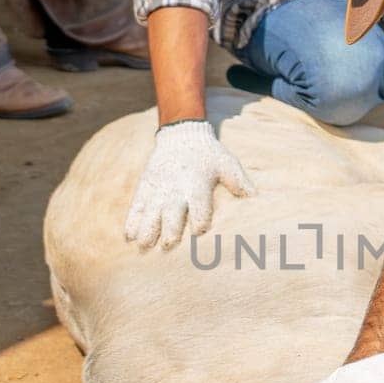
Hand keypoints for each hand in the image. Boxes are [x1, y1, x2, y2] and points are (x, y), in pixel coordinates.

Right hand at [124, 120, 254, 248]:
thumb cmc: (209, 155)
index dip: (200, 220)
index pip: (199, 206)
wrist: (182, 136)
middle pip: (172, 212)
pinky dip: (132, 221)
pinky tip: (128, 237)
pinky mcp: (145, 187)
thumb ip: (239, 181)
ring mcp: (158, 189)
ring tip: (143, 246)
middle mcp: (176, 188)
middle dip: (170, 229)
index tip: (199, 232)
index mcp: (197, 184)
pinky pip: (136, 206)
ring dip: (147, 229)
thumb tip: (255, 198)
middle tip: (168, 245)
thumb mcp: (227, 164)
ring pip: (150, 212)